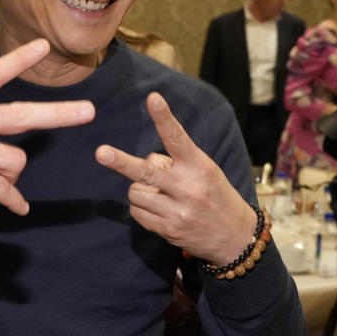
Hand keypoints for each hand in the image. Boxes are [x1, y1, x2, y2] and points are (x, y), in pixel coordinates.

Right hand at [0, 39, 95, 215]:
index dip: (19, 60)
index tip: (44, 46)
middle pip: (22, 114)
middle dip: (58, 114)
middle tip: (88, 111)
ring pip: (15, 160)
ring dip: (12, 175)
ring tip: (0, 181)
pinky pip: (1, 190)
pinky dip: (12, 201)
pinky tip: (18, 208)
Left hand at [95, 92, 257, 264]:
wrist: (235, 237)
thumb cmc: (215, 194)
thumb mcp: (204, 171)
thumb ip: (175, 162)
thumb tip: (145, 163)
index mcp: (199, 166)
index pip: (177, 138)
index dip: (164, 118)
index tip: (153, 98)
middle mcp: (189, 188)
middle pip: (146, 172)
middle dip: (121, 162)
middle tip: (101, 152)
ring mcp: (178, 211)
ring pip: (136, 191)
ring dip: (141, 189)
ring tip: (162, 194)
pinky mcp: (168, 230)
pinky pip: (136, 211)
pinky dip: (141, 208)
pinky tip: (160, 209)